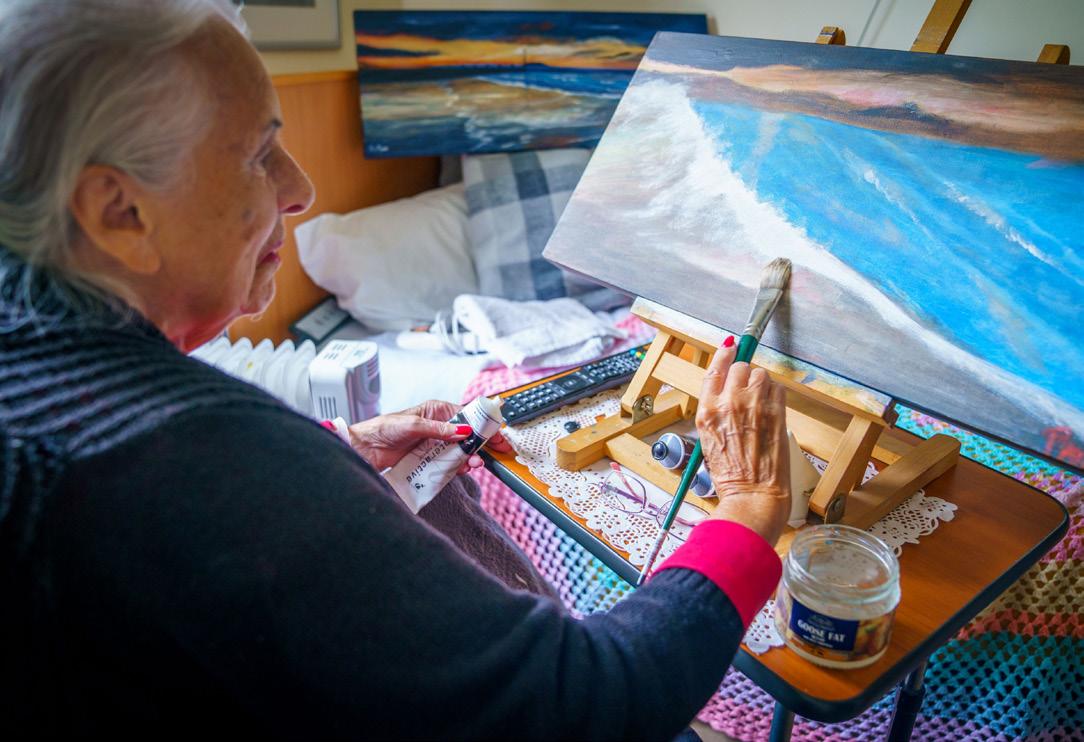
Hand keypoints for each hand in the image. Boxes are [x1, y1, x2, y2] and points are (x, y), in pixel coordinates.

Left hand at [346, 399, 512, 472]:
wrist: (364, 449)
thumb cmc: (383, 429)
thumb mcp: (413, 425)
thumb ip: (439, 429)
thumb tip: (462, 431)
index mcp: (437, 411)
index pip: (467, 415)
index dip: (484, 424)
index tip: (496, 433)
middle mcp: (439, 427)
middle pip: (468, 435)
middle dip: (481, 444)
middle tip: (494, 452)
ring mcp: (435, 445)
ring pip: (461, 451)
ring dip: (470, 457)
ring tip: (474, 464)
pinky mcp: (429, 460)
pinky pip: (449, 464)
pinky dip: (458, 467)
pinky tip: (463, 469)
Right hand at [695, 343, 790, 545]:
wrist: (751, 495)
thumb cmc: (731, 475)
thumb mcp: (708, 439)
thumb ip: (715, 411)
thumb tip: (726, 391)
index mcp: (707, 410)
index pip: (715, 369)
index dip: (724, 355)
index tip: (730, 348)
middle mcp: (728, 403)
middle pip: (740, 367)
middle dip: (745, 375)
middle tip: (749, 390)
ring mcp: (753, 405)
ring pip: (761, 374)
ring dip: (762, 384)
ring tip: (761, 404)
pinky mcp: (775, 412)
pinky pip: (777, 388)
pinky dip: (775, 394)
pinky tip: (771, 411)